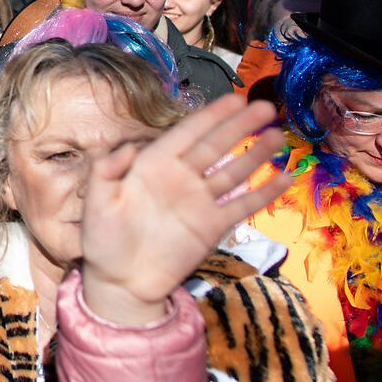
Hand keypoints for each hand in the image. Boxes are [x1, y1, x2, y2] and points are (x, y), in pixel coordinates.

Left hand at [79, 93, 290, 325]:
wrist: (121, 283)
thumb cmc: (104, 240)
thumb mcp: (96, 201)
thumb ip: (107, 170)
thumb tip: (129, 147)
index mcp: (154, 165)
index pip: (187, 133)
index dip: (212, 115)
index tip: (236, 99)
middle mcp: (181, 177)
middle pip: (216, 145)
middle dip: (240, 125)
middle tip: (266, 107)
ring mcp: (199, 201)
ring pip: (233, 170)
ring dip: (257, 153)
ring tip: (278, 136)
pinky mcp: (212, 226)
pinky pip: (243, 205)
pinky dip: (264, 192)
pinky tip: (284, 177)